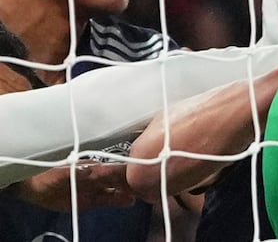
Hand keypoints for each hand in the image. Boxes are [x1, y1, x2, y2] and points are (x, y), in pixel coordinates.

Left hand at [10, 163, 137, 210]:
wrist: (34, 188)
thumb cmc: (47, 175)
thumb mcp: (60, 173)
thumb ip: (77, 171)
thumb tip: (94, 168)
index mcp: (93, 166)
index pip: (116, 166)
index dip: (131, 167)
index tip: (146, 168)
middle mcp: (99, 175)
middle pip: (121, 176)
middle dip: (136, 178)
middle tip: (153, 181)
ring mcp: (97, 187)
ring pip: (118, 187)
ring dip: (131, 189)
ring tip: (146, 192)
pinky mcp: (93, 199)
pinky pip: (109, 199)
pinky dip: (120, 200)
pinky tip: (131, 201)